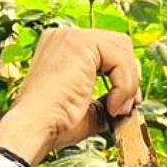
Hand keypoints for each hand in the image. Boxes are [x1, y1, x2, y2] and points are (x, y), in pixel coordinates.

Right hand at [0, 28, 141, 166]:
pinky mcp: (80, 43)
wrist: (35, 129)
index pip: (107, 50)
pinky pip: (120, 59)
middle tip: (125, 107)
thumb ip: (108, 99)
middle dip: (130, 76)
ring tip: (116, 110)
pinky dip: (124, 85)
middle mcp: (65, 36)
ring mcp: (70, 37)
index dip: (122, 75)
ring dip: (128, 84)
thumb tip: (130, 103)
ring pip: (123, 49)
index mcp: (63, 49)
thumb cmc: (54, 124)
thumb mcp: (89, 110)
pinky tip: (112, 106)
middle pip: (119, 43)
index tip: (124, 104)